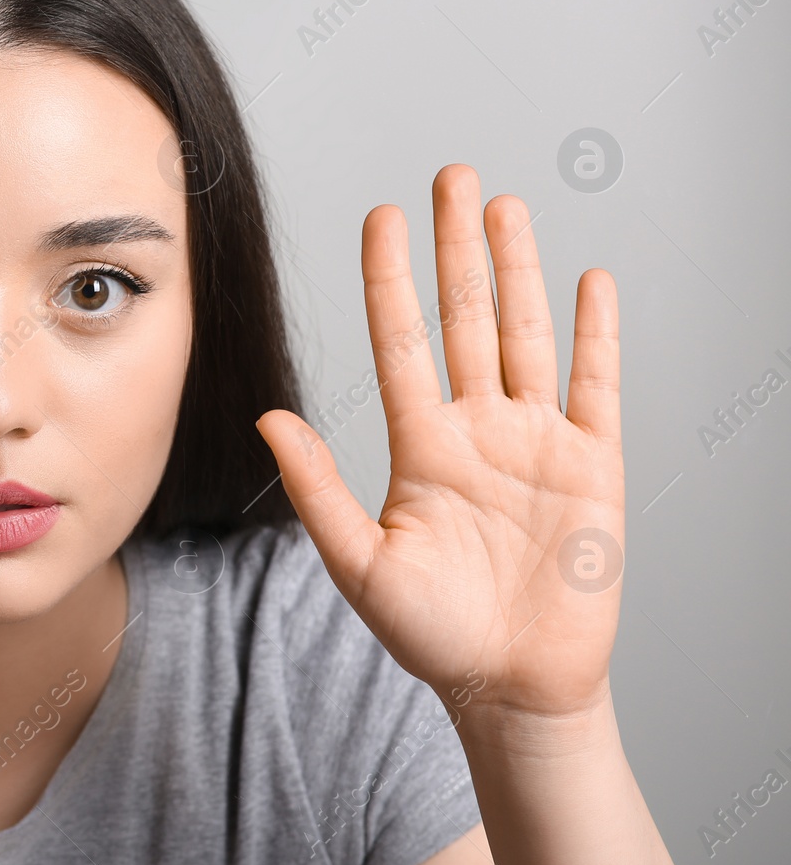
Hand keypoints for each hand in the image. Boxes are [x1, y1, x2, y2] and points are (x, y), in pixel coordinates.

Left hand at [256, 164, 622, 720]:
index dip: (391, 278)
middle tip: (449, 176)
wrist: (512, 687)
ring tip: (504, 207)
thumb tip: (269, 418)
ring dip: (518, 271)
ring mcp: (537, 443)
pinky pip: (596, 385)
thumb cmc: (432, 635)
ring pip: (525, 335)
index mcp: (421, 447)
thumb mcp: (361, 563)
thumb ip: (318, 489)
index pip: (401, 342)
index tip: (381, 217)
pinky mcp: (593, 466)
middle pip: (465, 318)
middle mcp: (478, 430)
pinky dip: (596, 334)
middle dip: (455, 248)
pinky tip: (588, 280)